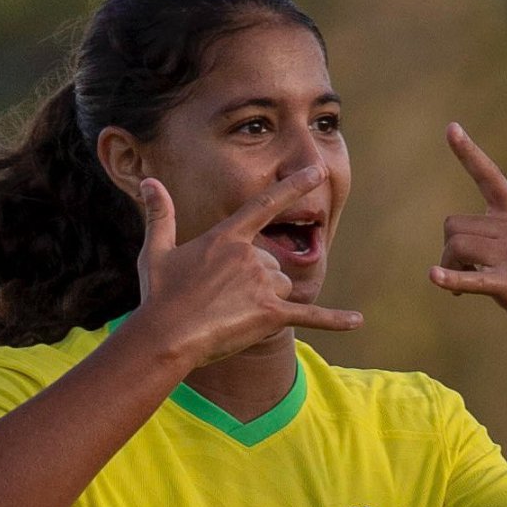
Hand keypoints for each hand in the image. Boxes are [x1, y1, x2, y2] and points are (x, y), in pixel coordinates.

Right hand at [133, 166, 361, 366]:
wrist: (166, 335)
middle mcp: (250, 255)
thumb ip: (160, 214)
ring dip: (265, 301)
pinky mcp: (271, 314)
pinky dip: (334, 320)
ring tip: (231, 314)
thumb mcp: (157, 251)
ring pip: (281, 287)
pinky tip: (357, 321)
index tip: (317, 171)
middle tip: (219, 299)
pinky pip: (310, 315)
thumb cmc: (159, 294)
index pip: (266, 204)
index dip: (293, 186)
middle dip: (253, 282)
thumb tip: (149, 182)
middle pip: (271, 263)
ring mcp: (263, 285)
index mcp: (227, 236)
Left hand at [429, 123, 506, 358]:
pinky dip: (451, 279)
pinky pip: (471, 277)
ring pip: (454, 249)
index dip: (468, 153)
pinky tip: (435, 277)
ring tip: (467, 286)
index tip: (451, 127)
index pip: (489, 176)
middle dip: (449, 252)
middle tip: (467, 272)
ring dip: (450, 270)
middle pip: (453, 227)